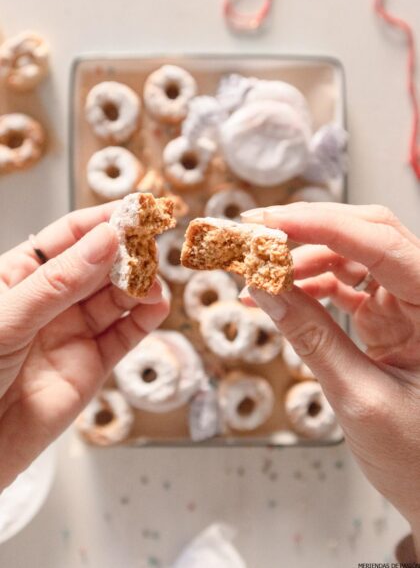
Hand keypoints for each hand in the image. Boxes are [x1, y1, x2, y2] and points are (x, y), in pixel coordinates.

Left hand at [0, 203, 168, 488]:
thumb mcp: (7, 318)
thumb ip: (59, 281)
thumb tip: (105, 240)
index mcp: (21, 276)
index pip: (68, 237)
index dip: (102, 222)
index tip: (134, 212)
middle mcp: (52, 300)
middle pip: (99, 264)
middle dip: (127, 253)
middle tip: (151, 246)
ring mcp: (73, 332)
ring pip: (116, 298)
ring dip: (139, 286)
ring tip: (153, 282)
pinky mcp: (93, 366)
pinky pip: (125, 336)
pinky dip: (145, 320)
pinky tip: (157, 306)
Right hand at [241, 203, 419, 549]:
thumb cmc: (418, 458)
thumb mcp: (358, 397)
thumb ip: (310, 337)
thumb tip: (263, 287)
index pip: (380, 243)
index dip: (320, 225)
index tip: (267, 225)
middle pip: (366, 234)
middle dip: (307, 229)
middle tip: (255, 234)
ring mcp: (406, 303)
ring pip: (351, 255)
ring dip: (301, 259)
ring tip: (257, 275)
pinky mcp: (387, 316)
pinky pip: (344, 285)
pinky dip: (307, 286)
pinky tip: (274, 297)